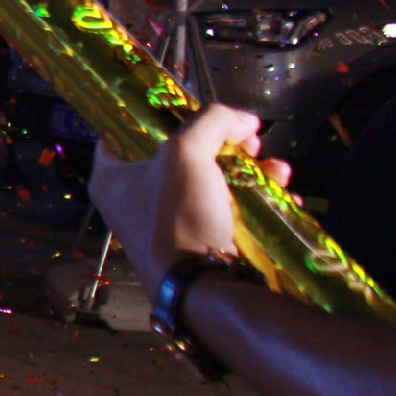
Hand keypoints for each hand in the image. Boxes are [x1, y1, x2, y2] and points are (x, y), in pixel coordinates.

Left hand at [87, 105, 285, 294]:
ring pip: (211, 181)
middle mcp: (132, 200)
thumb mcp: (188, 152)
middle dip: (223, 145)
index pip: (123, 133)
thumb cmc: (178, 214)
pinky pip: (228, 210)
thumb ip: (212, 122)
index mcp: (111, 177)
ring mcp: (167, 223)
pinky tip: (284, 194)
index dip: (158, 116)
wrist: (202, 285)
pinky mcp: (199, 241)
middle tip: (249, 141)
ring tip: (275, 169)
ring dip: (249, 171)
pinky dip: (256, 200)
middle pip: (181, 155)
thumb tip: (243, 120)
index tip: (192, 109)